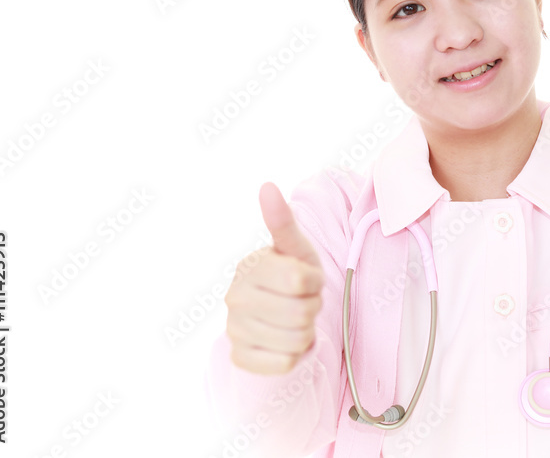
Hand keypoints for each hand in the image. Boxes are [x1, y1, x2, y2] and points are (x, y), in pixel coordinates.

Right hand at [224, 182, 324, 374]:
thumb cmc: (290, 275)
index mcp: (249, 268)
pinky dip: (295, 355)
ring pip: (297, 340)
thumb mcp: (294, 248)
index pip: (302, 280)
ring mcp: (235, 330)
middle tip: (300, 301)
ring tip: (292, 320)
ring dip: (305, 332)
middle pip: (302, 313)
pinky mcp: (241, 358)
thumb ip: (282, 221)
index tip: (305, 279)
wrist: (275, 314)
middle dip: (311, 307)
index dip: (314, 282)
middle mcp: (234, 299)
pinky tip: (284, 341)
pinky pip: (285, 363)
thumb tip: (267, 186)